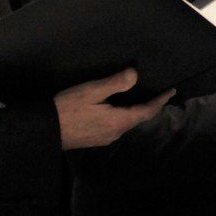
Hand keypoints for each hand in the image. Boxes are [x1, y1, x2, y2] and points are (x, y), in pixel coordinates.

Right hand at [55, 69, 173, 149]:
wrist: (45, 131)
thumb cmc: (67, 108)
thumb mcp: (91, 91)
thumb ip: (115, 83)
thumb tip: (135, 75)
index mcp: (118, 121)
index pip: (146, 111)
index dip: (160, 101)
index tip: (171, 92)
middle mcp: (115, 133)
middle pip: (138, 119)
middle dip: (150, 106)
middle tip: (159, 95)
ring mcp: (104, 139)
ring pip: (127, 124)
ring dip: (136, 112)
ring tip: (141, 101)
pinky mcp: (95, 140)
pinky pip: (116, 127)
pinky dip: (124, 117)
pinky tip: (119, 111)